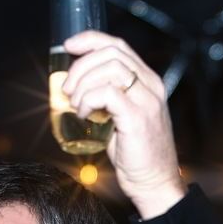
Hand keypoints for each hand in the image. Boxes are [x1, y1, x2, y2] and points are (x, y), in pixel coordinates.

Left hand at [61, 31, 182, 217]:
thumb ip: (107, 98)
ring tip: (76, 104)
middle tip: (68, 89)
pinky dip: (88, 100)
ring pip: (109, 68)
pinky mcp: (137, 117)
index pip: (119, 46)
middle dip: (81, 65)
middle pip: (111, 53)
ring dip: (83, 83)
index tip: (69, 46)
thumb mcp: (121, 118)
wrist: (154, 183)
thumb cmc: (135, 154)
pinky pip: (106, 93)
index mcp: (148, 82)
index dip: (91, 40)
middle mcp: (151, 86)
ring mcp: (146, 100)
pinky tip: (84, 114)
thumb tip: (73, 86)